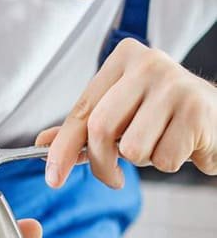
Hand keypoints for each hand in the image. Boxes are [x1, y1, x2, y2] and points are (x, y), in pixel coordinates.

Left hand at [36, 38, 216, 188]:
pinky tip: (182, 145)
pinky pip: (163, 158)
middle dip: (102, 165)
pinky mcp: (196, 110)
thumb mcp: (121, 115)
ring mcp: (175, 84)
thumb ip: (83, 128)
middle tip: (113, 177)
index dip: (62, 149)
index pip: (82, 110)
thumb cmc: (164, 116)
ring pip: (133, 148)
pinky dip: (169, 162)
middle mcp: (148, 63)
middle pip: (100, 129)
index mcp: (123, 60)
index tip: (53, 178)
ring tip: (160, 144)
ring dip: (144, 161)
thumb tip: (42, 143)